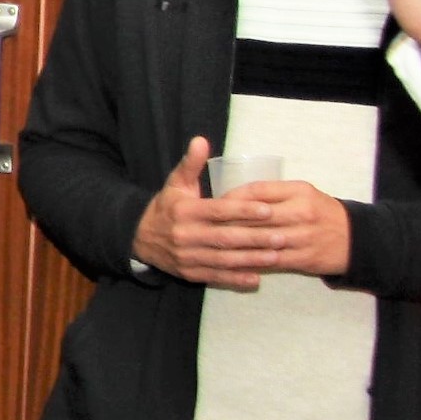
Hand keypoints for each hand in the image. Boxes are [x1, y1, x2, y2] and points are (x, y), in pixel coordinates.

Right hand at [130, 139, 276, 291]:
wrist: (139, 237)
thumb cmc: (166, 206)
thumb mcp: (175, 183)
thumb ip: (191, 163)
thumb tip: (201, 140)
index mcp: (185, 211)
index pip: (218, 211)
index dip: (243, 210)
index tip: (267, 210)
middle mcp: (185, 235)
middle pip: (225, 237)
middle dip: (255, 238)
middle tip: (282, 236)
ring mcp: (187, 256)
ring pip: (223, 259)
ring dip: (250, 259)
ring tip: (276, 256)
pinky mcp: (189, 273)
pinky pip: (215, 276)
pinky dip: (235, 279)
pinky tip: (255, 278)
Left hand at [218, 180, 352, 278]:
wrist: (354, 238)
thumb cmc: (320, 212)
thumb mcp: (301, 193)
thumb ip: (271, 193)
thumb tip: (235, 196)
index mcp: (299, 191)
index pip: (258, 191)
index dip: (233, 197)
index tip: (215, 202)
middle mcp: (301, 212)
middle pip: (256, 216)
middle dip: (228, 221)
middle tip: (207, 225)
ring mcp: (302, 237)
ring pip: (260, 240)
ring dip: (235, 243)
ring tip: (214, 244)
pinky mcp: (303, 258)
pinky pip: (270, 261)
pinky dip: (250, 261)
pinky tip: (233, 262)